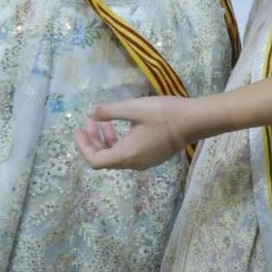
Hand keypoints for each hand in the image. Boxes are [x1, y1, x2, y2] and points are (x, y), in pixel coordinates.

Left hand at [74, 95, 193, 169]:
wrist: (193, 121)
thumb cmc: (163, 114)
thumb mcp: (133, 108)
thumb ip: (109, 111)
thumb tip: (90, 113)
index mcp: (126, 155)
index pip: (95, 160)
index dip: (83, 146)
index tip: (78, 129)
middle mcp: (133, 163)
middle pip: (105, 158)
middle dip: (93, 140)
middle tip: (90, 121)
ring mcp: (145, 161)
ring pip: (117, 155)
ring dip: (106, 139)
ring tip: (103, 120)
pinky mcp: (153, 155)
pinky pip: (129, 153)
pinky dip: (119, 140)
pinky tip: (123, 124)